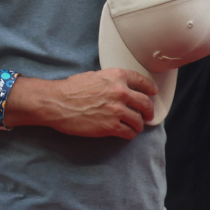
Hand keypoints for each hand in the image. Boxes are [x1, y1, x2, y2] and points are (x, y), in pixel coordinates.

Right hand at [14, 69, 154, 137]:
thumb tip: (120, 87)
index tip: (153, 93)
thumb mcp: (94, 76)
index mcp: (116, 76)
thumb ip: (110, 81)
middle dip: (149, 111)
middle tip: (148, 115)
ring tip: (135, 127)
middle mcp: (120, 92)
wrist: (57, 103)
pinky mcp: (111, 127)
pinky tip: (126, 133)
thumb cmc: (70, 89)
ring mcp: (117, 110)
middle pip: (145, 103)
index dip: (150, 88)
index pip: (142, 82)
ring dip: (138, 125)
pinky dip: (130, 134)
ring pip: (138, 121)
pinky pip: (129, 132)